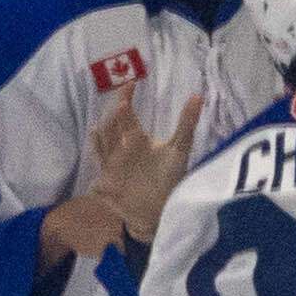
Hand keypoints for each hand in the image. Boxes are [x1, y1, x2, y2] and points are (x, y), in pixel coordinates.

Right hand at [85, 89, 203, 243]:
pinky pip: (100, 160)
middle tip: (123, 104)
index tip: (131, 84)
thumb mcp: (180, 150)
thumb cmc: (168, 180)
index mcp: (135, 138)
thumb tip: (198, 96)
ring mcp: (111, 162)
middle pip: (113, 125)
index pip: (126, 113)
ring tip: (112, 120)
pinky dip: (97, 148)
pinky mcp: (106, 178)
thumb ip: (186, 124)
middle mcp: (120, 147)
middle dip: (116, 115)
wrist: (158, 212)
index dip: (126, 98)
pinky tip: (97, 135)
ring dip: (106, 130)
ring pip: (104, 140)